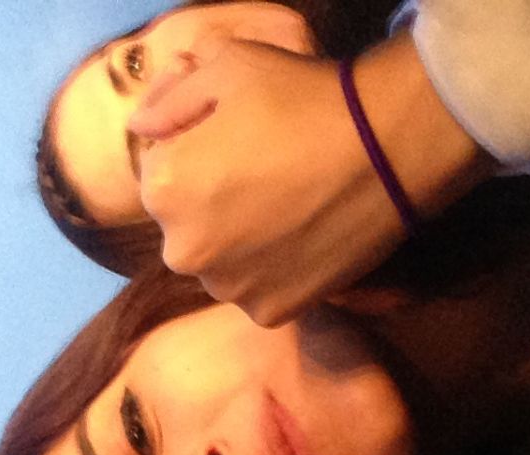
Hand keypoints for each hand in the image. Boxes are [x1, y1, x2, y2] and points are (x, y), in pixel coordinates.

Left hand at [131, 35, 488, 325]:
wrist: (388, 149)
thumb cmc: (305, 99)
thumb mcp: (226, 67)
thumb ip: (169, 100)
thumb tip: (141, 125)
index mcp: (162, 190)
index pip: (159, 170)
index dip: (194, 149)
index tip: (237, 136)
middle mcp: (182, 250)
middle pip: (186, 223)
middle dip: (212, 200)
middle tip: (265, 172)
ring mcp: (227, 287)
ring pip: (220, 260)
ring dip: (239, 240)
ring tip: (286, 206)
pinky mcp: (270, 311)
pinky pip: (258, 288)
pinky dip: (273, 269)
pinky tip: (302, 236)